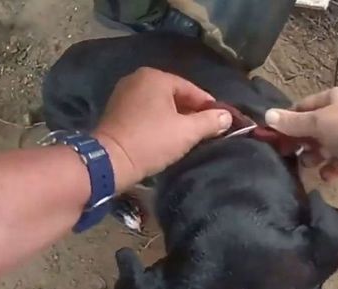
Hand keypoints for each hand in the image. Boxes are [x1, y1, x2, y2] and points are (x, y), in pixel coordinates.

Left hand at [94, 67, 231, 190]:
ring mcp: (123, 94)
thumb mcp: (187, 132)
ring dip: (174, 118)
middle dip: (190, 112)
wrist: (110, 161)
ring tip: (187, 136)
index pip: (191, 89)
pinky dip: (157, 122)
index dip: (208, 106)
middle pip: (174, 95)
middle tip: (205, 131)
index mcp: (155, 77)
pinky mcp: (115, 111)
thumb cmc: (151, 141)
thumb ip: (210, 121)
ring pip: (159, 104)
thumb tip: (227, 116)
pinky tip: (166, 137)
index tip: (221, 122)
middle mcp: (138, 79)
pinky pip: (145, 112)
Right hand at [265, 87, 337, 180]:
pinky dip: (329, 171)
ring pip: (320, 150)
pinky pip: (335, 166)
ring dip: (312, 158)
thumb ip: (292, 122)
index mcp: (330, 101)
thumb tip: (266, 116)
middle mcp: (337, 118)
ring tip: (308, 164)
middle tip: (285, 154)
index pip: (301, 109)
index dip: (286, 121)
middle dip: (298, 142)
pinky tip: (326, 175)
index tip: (271, 136)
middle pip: (309, 131)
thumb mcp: (317, 122)